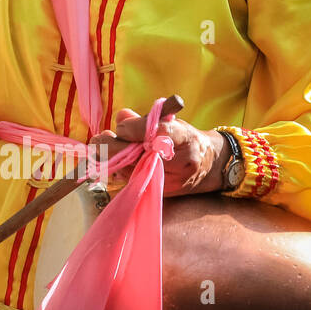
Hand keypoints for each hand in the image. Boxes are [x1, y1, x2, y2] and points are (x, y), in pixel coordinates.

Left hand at [98, 108, 227, 196]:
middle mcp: (179, 161)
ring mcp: (170, 180)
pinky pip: (132, 180)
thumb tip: (122, 117)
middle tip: (101, 137)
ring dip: (111, 158)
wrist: (209, 166)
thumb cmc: (185, 138)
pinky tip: (114, 160)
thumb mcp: (171, 121)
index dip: (133, 128)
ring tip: (104, 147)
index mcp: (183, 137)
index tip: (122, 125)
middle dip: (112, 146)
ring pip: (129, 170)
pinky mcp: (161, 192)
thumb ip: (145, 119)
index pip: (154, 131)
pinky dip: (119, 169)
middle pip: (136, 155)